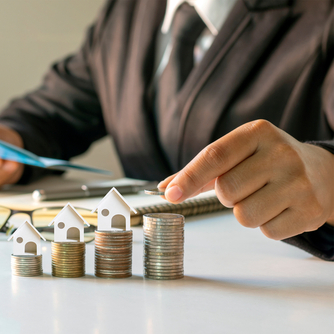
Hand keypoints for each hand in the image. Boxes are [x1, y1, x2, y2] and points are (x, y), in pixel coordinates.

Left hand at [158, 120, 333, 239]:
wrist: (323, 173)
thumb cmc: (267, 162)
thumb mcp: (238, 153)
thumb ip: (201, 170)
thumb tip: (164, 188)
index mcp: (258, 133)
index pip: (214, 156)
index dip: (189, 177)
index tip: (170, 195)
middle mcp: (282, 153)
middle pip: (226, 190)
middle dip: (227, 196)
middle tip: (245, 187)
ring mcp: (300, 183)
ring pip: (244, 216)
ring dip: (245, 212)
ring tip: (264, 197)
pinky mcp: (311, 211)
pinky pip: (267, 232)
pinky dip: (267, 225)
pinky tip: (280, 209)